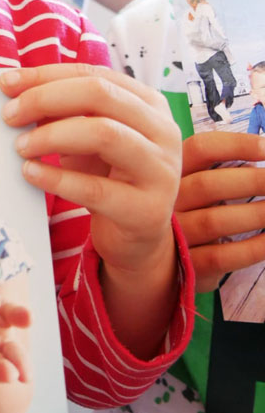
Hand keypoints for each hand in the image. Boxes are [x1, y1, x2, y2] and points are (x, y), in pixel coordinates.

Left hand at [0, 63, 180, 278]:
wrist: (137, 236)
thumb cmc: (107, 177)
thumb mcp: (87, 139)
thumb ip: (62, 113)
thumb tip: (14, 92)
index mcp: (148, 103)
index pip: (94, 75)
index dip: (46, 76)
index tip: (7, 83)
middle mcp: (162, 130)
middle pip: (100, 95)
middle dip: (46, 99)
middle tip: (9, 115)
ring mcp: (160, 170)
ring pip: (104, 134)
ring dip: (52, 136)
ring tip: (20, 146)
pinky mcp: (147, 210)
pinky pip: (95, 189)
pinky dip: (57, 178)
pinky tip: (30, 173)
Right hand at [177, 131, 264, 292]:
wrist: (156, 264)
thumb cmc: (191, 214)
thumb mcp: (194, 187)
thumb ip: (220, 171)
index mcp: (169, 174)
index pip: (200, 149)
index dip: (236, 145)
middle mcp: (165, 202)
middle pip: (206, 185)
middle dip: (252, 181)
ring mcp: (171, 236)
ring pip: (214, 221)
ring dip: (256, 214)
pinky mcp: (184, 266)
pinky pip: (220, 256)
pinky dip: (252, 248)